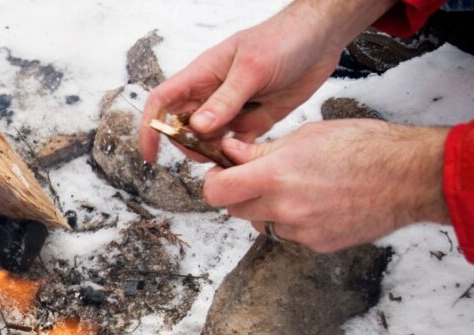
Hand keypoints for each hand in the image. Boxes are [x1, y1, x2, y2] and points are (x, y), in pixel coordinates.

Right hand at [139, 0, 397, 162]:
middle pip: (183, 127)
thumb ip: (225, 100)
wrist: (322, 38)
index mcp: (202, 75)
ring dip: (213, 153)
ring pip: (209, 140)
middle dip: (188, 145)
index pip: (163, 102)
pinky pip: (237, 145)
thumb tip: (197, 128)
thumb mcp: (252, 69)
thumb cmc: (283, 40)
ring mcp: (232, 109)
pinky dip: (238, 156)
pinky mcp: (254, 120)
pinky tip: (249, 157)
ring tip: (233, 157)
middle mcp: (212, 94)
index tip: (152, 154)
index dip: (151, 127)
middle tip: (209, 153)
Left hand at [203, 119, 449, 252]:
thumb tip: (229, 152)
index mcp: (276, 176)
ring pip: (262, 223)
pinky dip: (293, 221)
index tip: (220, 172)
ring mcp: (301, 231)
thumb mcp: (306, 135)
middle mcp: (284, 208)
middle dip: (239, 193)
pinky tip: (317, 202)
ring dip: (266, 208)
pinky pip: (289, 235)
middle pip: (235, 210)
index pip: (216, 192)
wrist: (411, 177)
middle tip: (257, 176)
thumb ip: (262, 150)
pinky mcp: (317, 245)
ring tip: (295, 187)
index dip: (213, 181)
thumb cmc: (365, 146)